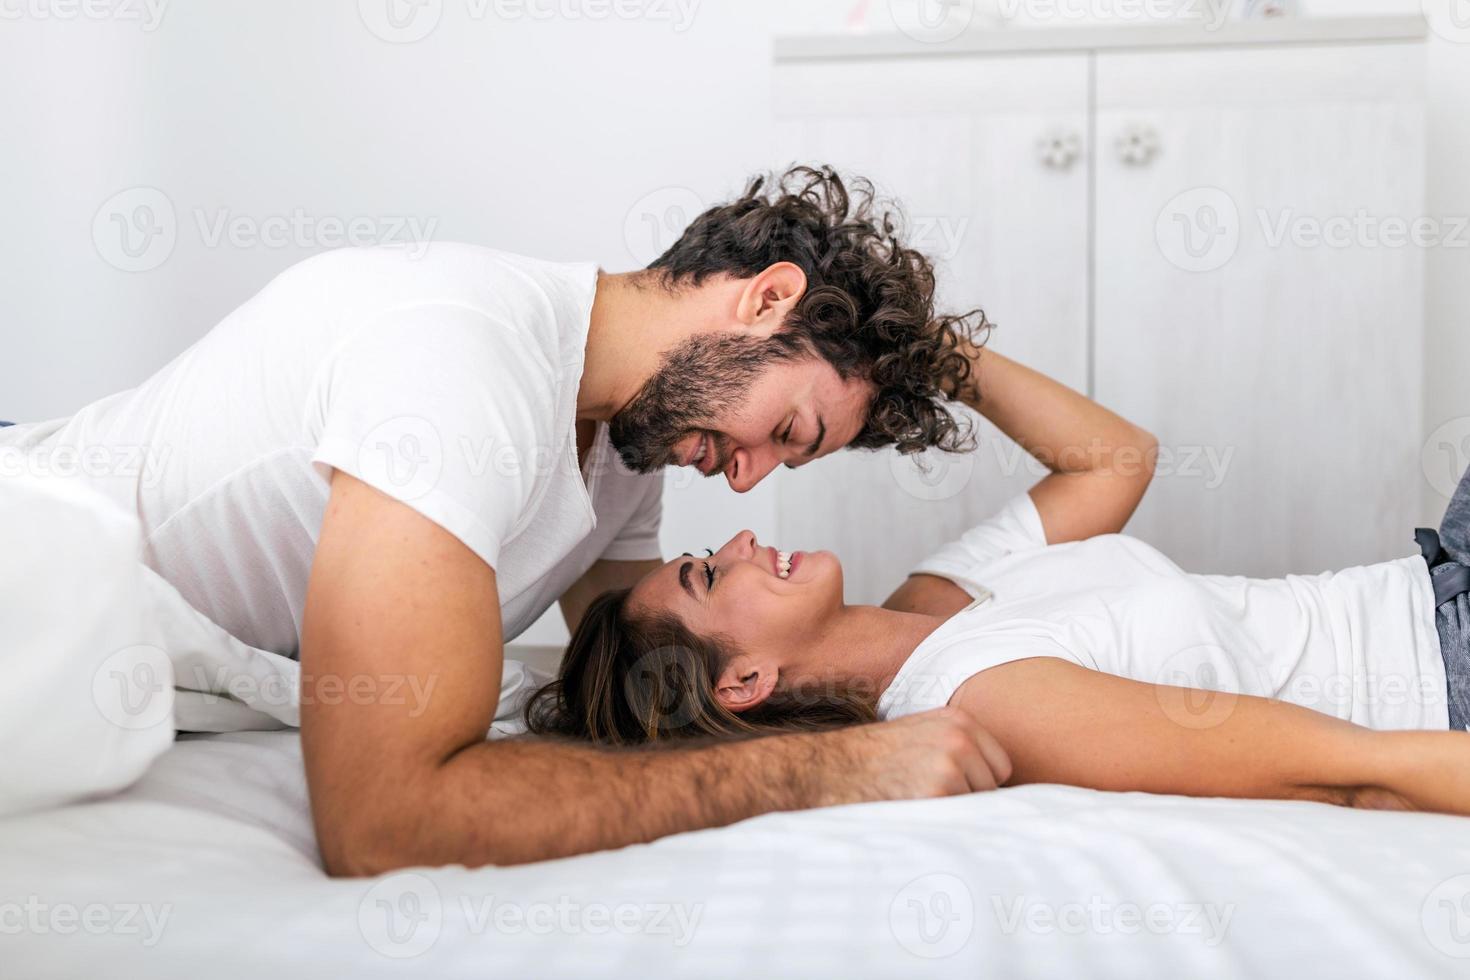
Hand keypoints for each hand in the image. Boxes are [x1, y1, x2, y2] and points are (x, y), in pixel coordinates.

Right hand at [815, 707, 1012, 806]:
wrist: (828, 768)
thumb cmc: (872, 759)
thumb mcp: (919, 734)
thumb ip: (958, 748)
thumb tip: (998, 791)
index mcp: (958, 721)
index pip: (1001, 766)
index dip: (978, 782)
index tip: (949, 786)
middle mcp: (959, 738)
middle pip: (992, 789)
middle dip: (968, 799)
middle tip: (925, 795)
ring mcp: (950, 765)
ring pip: (976, 808)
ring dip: (952, 812)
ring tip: (914, 800)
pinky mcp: (938, 793)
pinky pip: (958, 821)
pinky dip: (939, 824)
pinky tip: (911, 811)